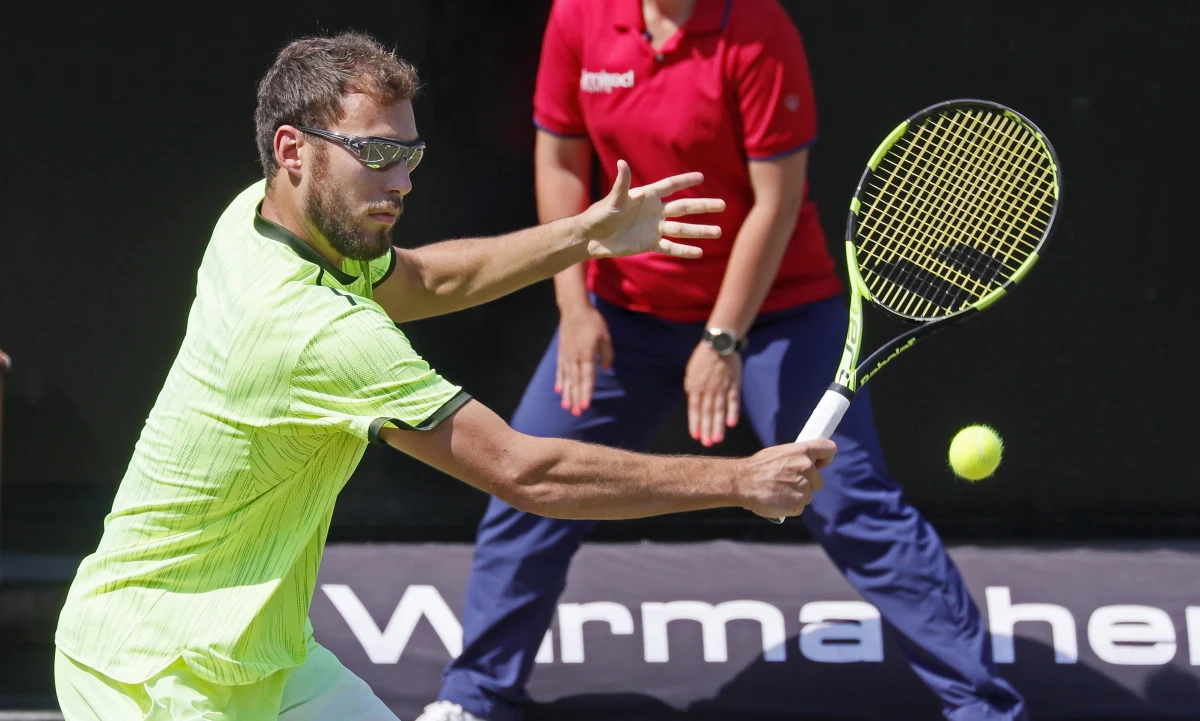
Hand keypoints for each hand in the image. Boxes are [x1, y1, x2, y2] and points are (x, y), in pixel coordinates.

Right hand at [555, 305, 612, 415]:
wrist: (574, 308)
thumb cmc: (593, 321)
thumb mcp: (605, 336)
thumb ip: (607, 354)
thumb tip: (607, 369)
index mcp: (587, 355)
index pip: (587, 378)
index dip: (587, 393)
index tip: (585, 406)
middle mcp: (575, 358)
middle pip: (576, 382)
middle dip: (576, 398)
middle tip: (576, 413)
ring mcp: (566, 356)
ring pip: (566, 379)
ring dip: (567, 393)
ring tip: (566, 406)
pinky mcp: (561, 353)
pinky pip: (560, 370)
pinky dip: (559, 381)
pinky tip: (558, 390)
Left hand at [577, 160, 724, 258]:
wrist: (591, 237)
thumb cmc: (599, 214)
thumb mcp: (612, 200)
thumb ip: (621, 184)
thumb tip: (622, 163)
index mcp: (646, 196)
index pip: (670, 186)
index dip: (685, 181)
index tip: (702, 177)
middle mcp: (654, 211)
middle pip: (684, 207)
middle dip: (703, 206)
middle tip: (722, 205)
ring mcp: (654, 228)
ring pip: (682, 229)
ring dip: (700, 231)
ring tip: (718, 232)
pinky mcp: (649, 244)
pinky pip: (670, 247)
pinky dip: (684, 250)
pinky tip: (699, 252)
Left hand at [685, 341, 740, 446]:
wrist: (719, 343)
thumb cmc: (703, 358)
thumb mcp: (691, 373)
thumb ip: (692, 388)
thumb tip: (693, 403)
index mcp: (695, 386)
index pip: (694, 409)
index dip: (695, 423)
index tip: (695, 436)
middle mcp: (708, 389)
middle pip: (707, 412)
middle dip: (707, 429)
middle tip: (707, 444)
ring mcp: (721, 387)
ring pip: (719, 409)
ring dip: (718, 426)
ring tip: (717, 440)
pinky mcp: (734, 384)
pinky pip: (733, 400)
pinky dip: (732, 412)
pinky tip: (731, 424)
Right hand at [735, 441, 835, 519]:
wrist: (742, 482)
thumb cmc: (757, 467)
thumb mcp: (780, 453)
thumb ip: (797, 457)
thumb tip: (807, 463)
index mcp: (803, 451)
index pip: (829, 449)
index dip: (825, 458)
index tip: (820, 463)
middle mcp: (807, 468)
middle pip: (818, 480)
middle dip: (807, 483)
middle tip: (787, 482)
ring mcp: (804, 487)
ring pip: (808, 495)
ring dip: (797, 495)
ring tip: (778, 491)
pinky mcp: (798, 504)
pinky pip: (799, 507)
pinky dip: (790, 506)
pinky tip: (777, 500)